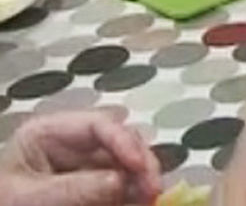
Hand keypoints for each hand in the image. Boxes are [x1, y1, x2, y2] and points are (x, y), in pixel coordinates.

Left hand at [0, 110, 161, 205]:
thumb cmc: (2, 204)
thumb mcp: (29, 198)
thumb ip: (72, 188)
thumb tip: (119, 181)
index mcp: (46, 135)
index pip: (97, 125)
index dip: (124, 141)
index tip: (139, 166)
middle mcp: (70, 148)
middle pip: (119, 143)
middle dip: (140, 163)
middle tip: (153, 189)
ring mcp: (83, 171)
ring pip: (127, 167)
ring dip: (142, 182)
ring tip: (150, 199)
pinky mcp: (92, 193)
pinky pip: (121, 190)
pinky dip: (134, 197)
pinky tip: (142, 202)